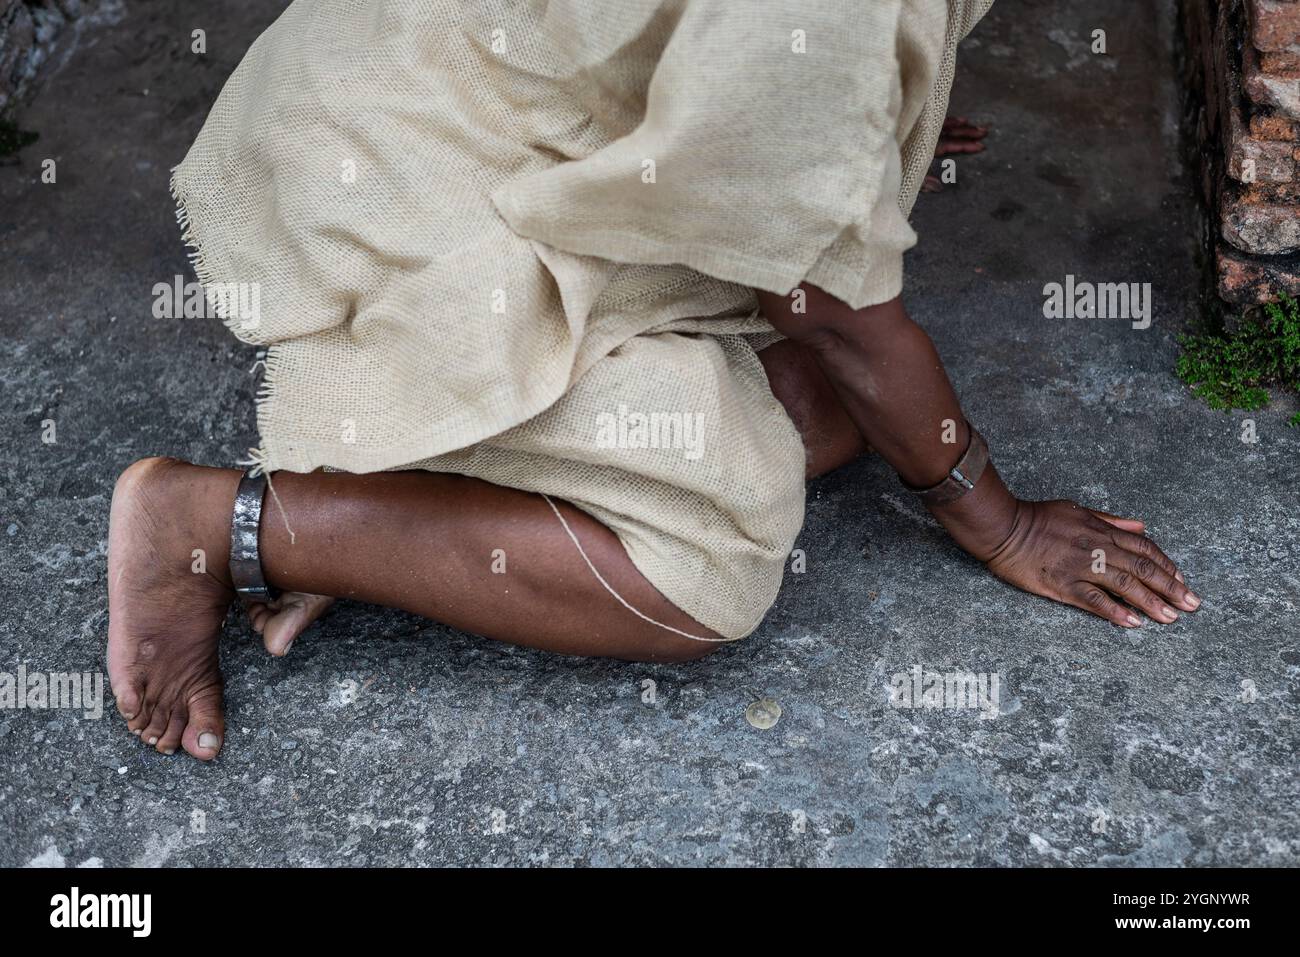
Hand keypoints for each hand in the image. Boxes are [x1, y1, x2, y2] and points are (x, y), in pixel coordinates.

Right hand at [982, 499, 1200, 627]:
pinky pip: (1094, 600)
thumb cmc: (1037, 518)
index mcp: (1101, 529)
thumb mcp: (1078, 510)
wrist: (1003, 527)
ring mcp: (1080, 567)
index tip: (1182, 579)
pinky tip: (1133, 623)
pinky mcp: (1063, 584)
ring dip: (1151, 602)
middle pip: (1142, 567)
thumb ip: (1110, 520)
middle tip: (1192, 604)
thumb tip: (1140, 525)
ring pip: (1125, 585)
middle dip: (1171, 587)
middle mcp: (1097, 548)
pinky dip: (1115, 612)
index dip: (1167, 564)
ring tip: (1171, 618)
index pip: (1144, 547)